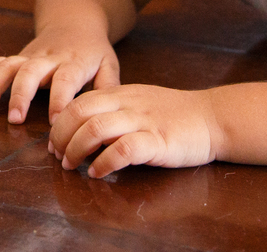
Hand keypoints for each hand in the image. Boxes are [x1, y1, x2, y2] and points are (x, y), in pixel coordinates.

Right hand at [0, 30, 120, 124]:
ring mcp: (31, 55)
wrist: (75, 19)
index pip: (65, 80)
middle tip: (15, 119)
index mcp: (75, 61)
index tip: (54, 123)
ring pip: (8, 65)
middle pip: (31, 71)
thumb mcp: (109, 65)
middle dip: (20, 94)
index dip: (59, 100)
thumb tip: (106, 117)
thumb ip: (108, 88)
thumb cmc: (93, 50)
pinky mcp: (18, 56)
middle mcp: (50, 58)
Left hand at [48, 84, 219, 178]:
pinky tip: (98, 172)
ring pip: (96, 129)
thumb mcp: (137, 101)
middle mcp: (127, 104)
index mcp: (120, 93)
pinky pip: (124, 150)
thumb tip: (80, 128)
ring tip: (72, 166)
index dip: (59, 124)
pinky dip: (104, 163)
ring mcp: (143, 121)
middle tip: (59, 157)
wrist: (211, 117)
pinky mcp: (158, 141)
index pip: (78, 102)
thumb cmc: (172, 113)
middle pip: (80, 113)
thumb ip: (111, 109)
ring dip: (77, 149)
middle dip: (61, 137)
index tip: (55, 143)